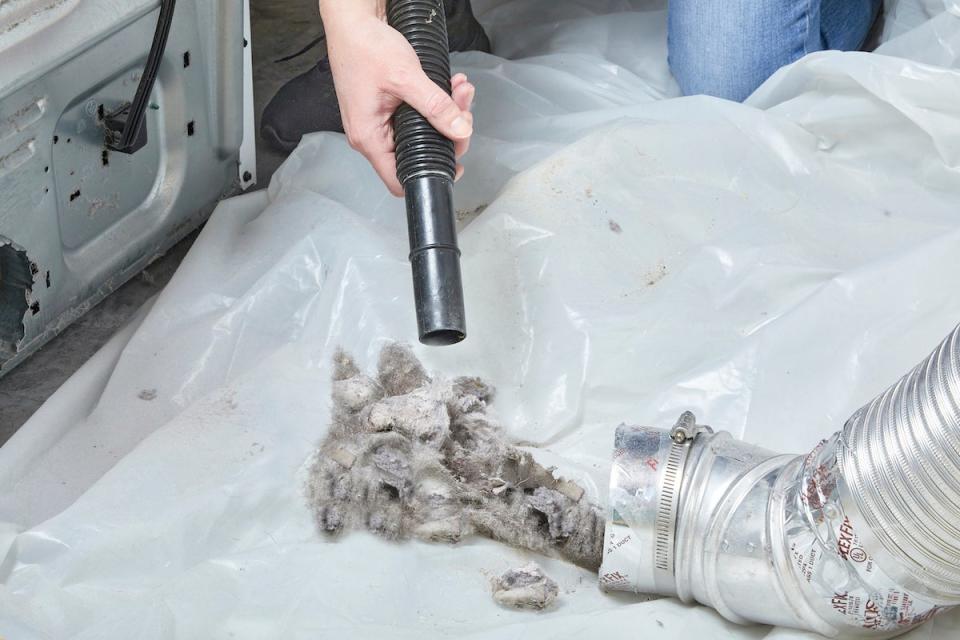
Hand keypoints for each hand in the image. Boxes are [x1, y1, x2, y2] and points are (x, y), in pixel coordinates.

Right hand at [320, 0, 475, 195]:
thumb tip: (459, 130)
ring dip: (447, 113)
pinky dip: (437, 102)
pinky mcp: (388, 107)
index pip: (399, 179)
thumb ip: (436, 106)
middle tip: (463, 114)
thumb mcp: (406, 77)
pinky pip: (418, 114)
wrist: (352, 19)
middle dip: (448, 134)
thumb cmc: (364, 45)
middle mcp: (372, 134)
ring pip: (423, 131)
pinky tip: (450, 86)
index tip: (453, 164)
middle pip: (418, 152)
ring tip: (460, 92)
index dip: (428, 176)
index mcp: (369, 137)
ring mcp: (380, 121)